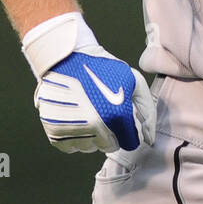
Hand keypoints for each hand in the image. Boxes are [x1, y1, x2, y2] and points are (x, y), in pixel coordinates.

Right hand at [34, 49, 155, 153]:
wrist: (67, 56)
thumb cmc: (103, 67)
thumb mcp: (134, 81)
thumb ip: (147, 112)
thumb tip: (149, 140)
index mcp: (116, 114)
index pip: (128, 142)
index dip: (127, 131)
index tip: (121, 120)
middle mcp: (94, 125)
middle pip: (108, 146)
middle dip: (109, 133)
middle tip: (103, 112)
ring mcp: (72, 128)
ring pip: (88, 148)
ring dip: (90, 136)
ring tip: (87, 112)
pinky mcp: (53, 129)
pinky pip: (68, 147)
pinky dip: (72, 137)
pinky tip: (74, 118)